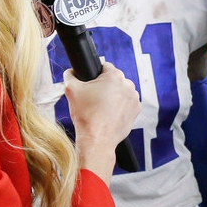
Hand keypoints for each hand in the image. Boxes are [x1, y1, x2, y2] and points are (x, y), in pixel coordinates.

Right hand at [64, 62, 139, 182]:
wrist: (97, 139)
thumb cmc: (86, 115)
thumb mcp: (71, 90)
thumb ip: (70, 75)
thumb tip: (71, 71)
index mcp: (115, 76)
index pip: (104, 67)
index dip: (94, 75)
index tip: (90, 85)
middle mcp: (128, 84)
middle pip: (113, 80)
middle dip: (104, 86)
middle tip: (94, 98)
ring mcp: (134, 98)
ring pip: (121, 91)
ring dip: (113, 96)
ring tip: (101, 108)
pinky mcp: (136, 110)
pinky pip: (126, 103)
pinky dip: (120, 107)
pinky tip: (109, 114)